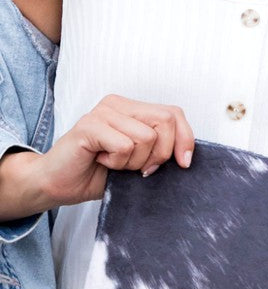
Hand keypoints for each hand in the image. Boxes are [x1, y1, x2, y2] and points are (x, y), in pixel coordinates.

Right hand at [30, 93, 195, 207]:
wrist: (60, 184)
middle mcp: (118, 104)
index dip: (185, 139)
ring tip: (114, 164)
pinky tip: (101, 161)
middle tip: (139, 169)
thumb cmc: (99, 174)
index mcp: (132, 109)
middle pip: (165, 121)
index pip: (174, 114)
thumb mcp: (138, 162)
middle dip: (161, 154)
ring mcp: (103, 112)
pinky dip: (118, 163)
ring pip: (147, 137)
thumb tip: (186, 157)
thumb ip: (159, 151)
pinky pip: (124, 145)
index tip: (183, 164)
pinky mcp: (89, 126)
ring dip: (135, 162)